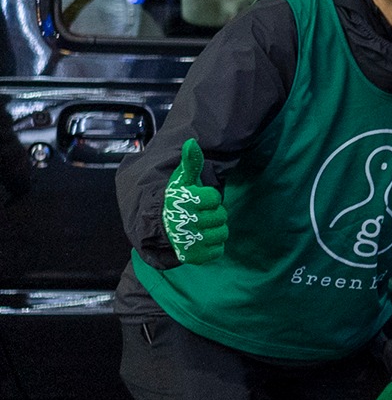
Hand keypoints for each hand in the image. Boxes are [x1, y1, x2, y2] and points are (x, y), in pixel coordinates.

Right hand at [163, 139, 226, 265]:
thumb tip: (192, 143)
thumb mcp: (182, 181)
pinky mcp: (195, 256)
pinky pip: (218, 250)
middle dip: (213, 213)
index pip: (214, 197)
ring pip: (222, 232)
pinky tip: (201, 239)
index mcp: (183, 201)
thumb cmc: (176, 202)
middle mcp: (186, 221)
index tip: (196, 199)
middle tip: (198, 214)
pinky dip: (213, 245)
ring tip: (200, 226)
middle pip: (221, 216)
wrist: (160, 228)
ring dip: (215, 229)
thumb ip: (191, 162)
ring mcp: (190, 240)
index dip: (208, 197)